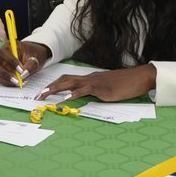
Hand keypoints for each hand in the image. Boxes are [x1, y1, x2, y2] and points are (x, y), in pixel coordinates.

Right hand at [0, 41, 49, 85]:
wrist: (34, 57)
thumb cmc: (33, 54)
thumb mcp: (35, 58)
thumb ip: (30, 66)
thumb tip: (23, 75)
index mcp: (8, 46)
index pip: (3, 52)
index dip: (11, 61)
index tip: (21, 70)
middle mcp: (0, 55)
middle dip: (4, 73)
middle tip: (17, 80)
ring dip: (5, 80)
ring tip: (18, 83)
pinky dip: (7, 83)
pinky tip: (17, 83)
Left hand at [38, 65, 155, 102]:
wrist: (139, 78)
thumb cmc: (125, 84)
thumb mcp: (106, 88)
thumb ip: (95, 92)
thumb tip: (86, 98)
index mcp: (89, 79)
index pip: (67, 79)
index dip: (53, 85)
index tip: (43, 92)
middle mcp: (89, 78)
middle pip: (64, 80)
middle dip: (48, 88)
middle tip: (36, 96)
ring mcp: (95, 82)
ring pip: (70, 83)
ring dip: (55, 89)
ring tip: (44, 96)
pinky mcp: (102, 88)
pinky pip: (85, 90)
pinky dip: (75, 93)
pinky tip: (67, 98)